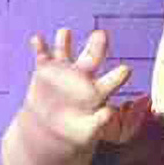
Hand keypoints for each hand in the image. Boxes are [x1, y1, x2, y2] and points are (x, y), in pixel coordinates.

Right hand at [24, 27, 131, 146]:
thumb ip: (101, 123)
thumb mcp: (90, 132)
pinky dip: (39, 46)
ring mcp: (64, 70)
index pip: (112, 80)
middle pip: (93, 56)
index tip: (126, 70)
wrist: (50, 126)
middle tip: (101, 35)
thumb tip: (109, 113)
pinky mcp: (44, 70)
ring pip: (65, 51)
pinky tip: (37, 39)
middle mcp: (84, 75)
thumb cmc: (77, 130)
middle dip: (97, 45)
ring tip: (65, 33)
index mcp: (100, 90)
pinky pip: (42, 55)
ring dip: (64, 41)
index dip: (118, 76)